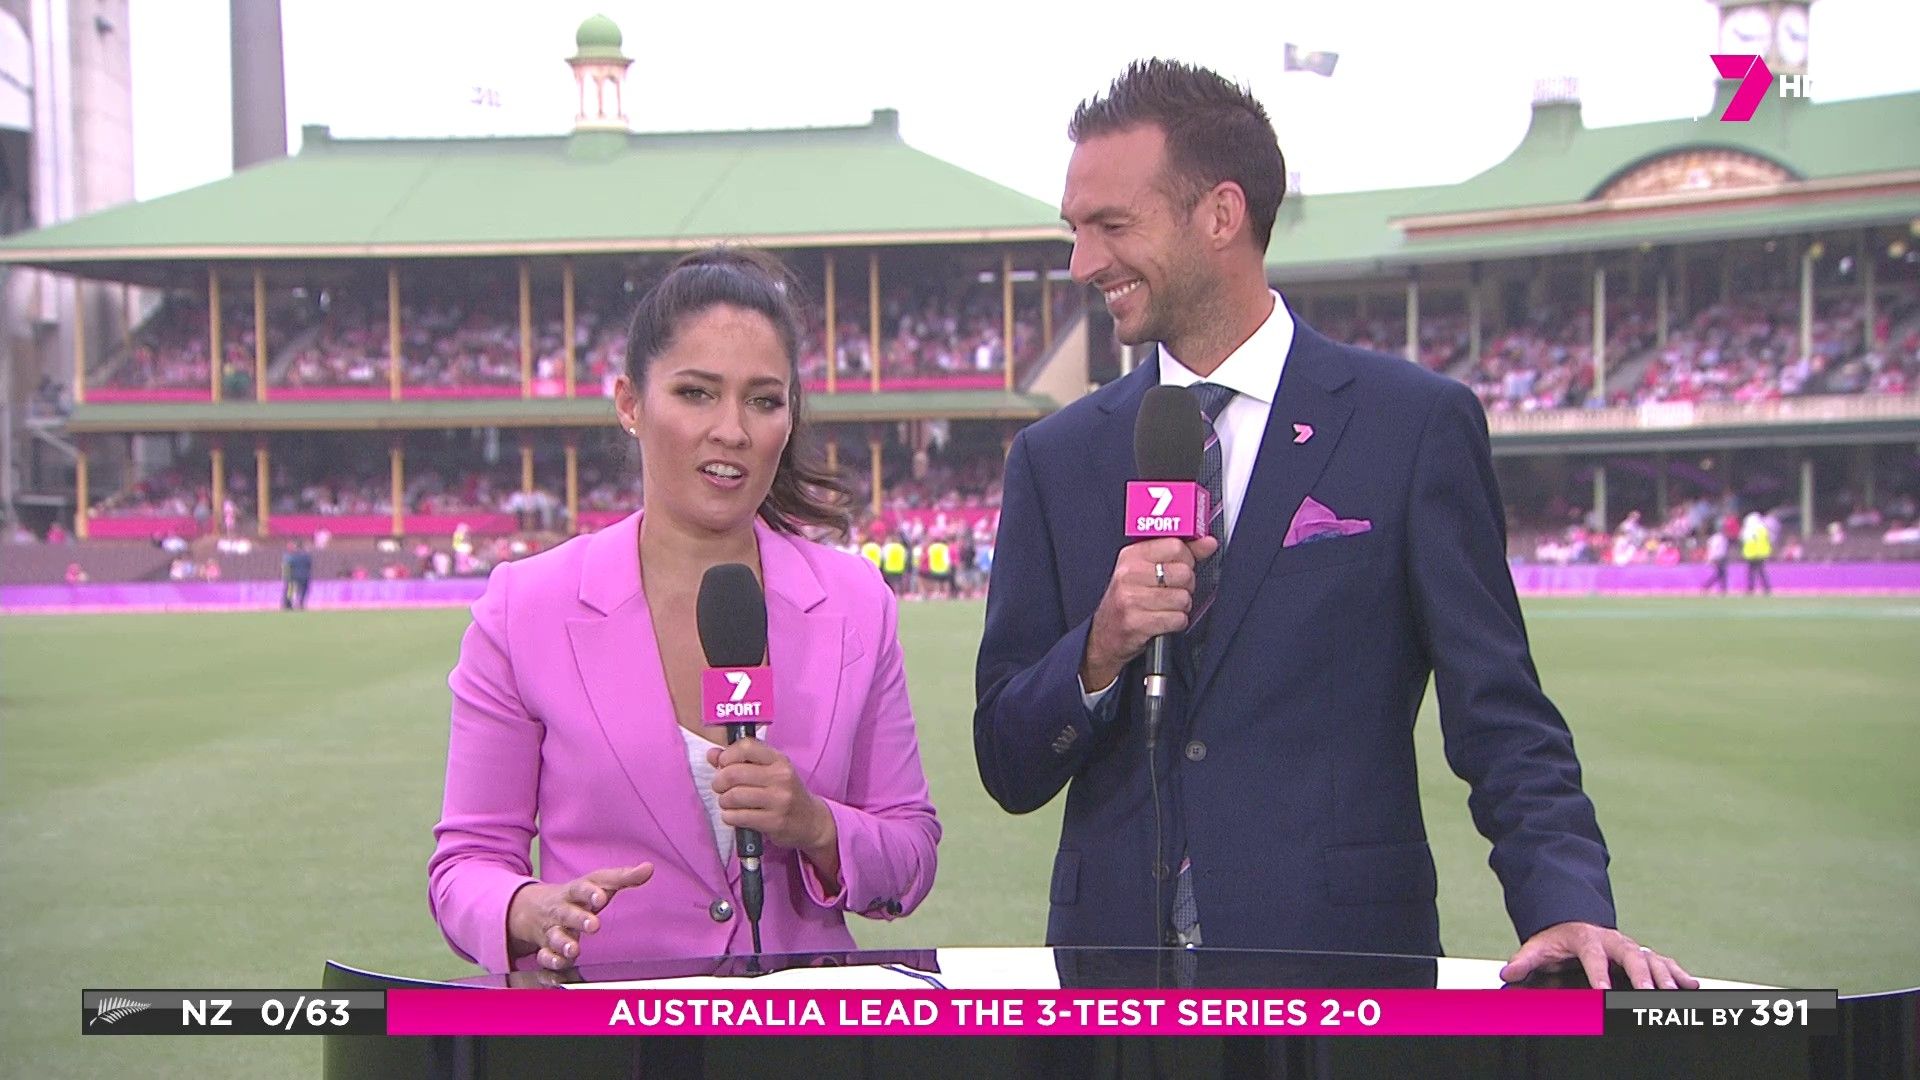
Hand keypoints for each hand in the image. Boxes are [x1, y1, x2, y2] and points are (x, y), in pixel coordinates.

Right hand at [506, 863, 652, 970]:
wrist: (533, 907)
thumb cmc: (577, 895)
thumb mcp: (597, 882)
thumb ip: (623, 877)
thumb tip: (648, 868)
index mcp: (575, 892)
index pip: (581, 888)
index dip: (590, 892)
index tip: (601, 897)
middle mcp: (562, 910)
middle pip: (567, 913)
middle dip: (579, 919)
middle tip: (593, 925)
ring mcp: (553, 929)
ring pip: (555, 936)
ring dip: (564, 943)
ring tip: (574, 949)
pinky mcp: (547, 948)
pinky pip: (545, 956)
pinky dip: (550, 961)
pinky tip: (559, 964)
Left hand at [707, 738, 836, 858]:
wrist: (811, 821)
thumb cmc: (784, 792)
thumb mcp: (769, 771)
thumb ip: (740, 761)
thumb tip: (712, 754)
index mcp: (779, 760)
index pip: (747, 747)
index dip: (728, 755)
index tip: (723, 764)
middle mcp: (781, 777)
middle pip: (734, 773)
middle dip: (719, 781)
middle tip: (720, 787)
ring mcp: (779, 800)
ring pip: (733, 796)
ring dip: (723, 801)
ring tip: (727, 802)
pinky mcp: (774, 822)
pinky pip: (738, 817)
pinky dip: (729, 816)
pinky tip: (733, 815)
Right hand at [1081, 535, 1219, 691]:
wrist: (1104, 637)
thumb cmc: (1129, 601)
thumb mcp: (1147, 570)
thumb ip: (1180, 554)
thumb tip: (1209, 542)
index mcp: (1132, 555)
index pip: (1175, 546)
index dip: (1186, 559)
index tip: (1180, 566)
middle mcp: (1129, 574)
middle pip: (1184, 572)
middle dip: (1186, 585)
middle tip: (1172, 591)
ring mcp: (1131, 599)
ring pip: (1183, 598)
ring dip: (1181, 607)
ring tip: (1166, 607)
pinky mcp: (1136, 622)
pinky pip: (1177, 619)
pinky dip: (1176, 623)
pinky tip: (1163, 620)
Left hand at [1501, 921, 1697, 989]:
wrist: (1573, 921)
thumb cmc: (1557, 940)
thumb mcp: (1538, 947)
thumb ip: (1525, 960)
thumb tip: (1507, 973)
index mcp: (1586, 938)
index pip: (1593, 957)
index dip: (1598, 975)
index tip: (1602, 992)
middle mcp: (1613, 941)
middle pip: (1630, 955)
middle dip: (1640, 974)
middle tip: (1648, 993)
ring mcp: (1629, 947)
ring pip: (1651, 958)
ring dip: (1665, 975)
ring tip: (1675, 992)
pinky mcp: (1641, 954)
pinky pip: (1663, 962)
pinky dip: (1678, 973)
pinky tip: (1691, 985)